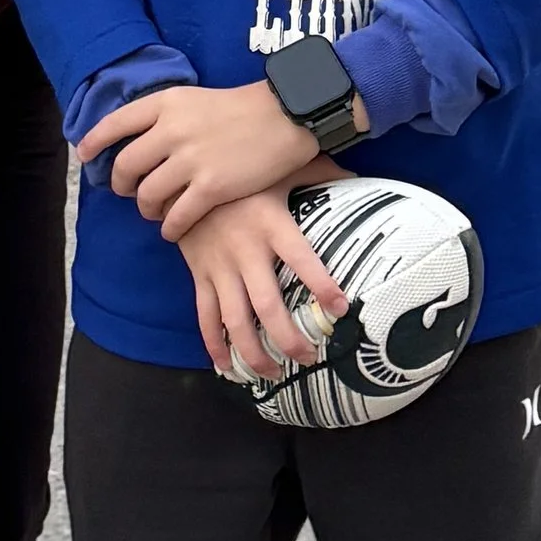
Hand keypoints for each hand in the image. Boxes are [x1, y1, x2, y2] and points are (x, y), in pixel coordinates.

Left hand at [83, 74, 364, 244]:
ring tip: (153, 212)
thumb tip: (139, 140)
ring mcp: (190, 160)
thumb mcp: (195, 98)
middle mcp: (171, 130)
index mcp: (166, 103)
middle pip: (126, 166)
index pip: (116, 123)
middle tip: (127, 191)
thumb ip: (166, 117)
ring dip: (145, 209)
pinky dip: (169, 228)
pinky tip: (172, 230)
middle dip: (121, 185)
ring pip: (147, 195)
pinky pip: (175, 217)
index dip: (95, 141)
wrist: (287, 116)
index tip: (85, 154)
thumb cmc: (243, 108)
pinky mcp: (211, 188)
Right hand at [179, 171, 350, 381]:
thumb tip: (357, 175)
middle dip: (288, 338)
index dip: (321, 284)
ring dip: (253, 352)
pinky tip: (227, 366)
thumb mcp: (281, 167)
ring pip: (235, 320)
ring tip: (273, 373)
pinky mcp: (199, 273)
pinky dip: (214, 344)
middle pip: (267, 306)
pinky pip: (205, 315)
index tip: (339, 310)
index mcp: (271, 224)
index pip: (302, 259)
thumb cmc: (242, 171)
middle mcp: (245, 251)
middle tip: (307, 358)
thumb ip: (320, 172)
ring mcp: (219, 266)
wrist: (184, 171)